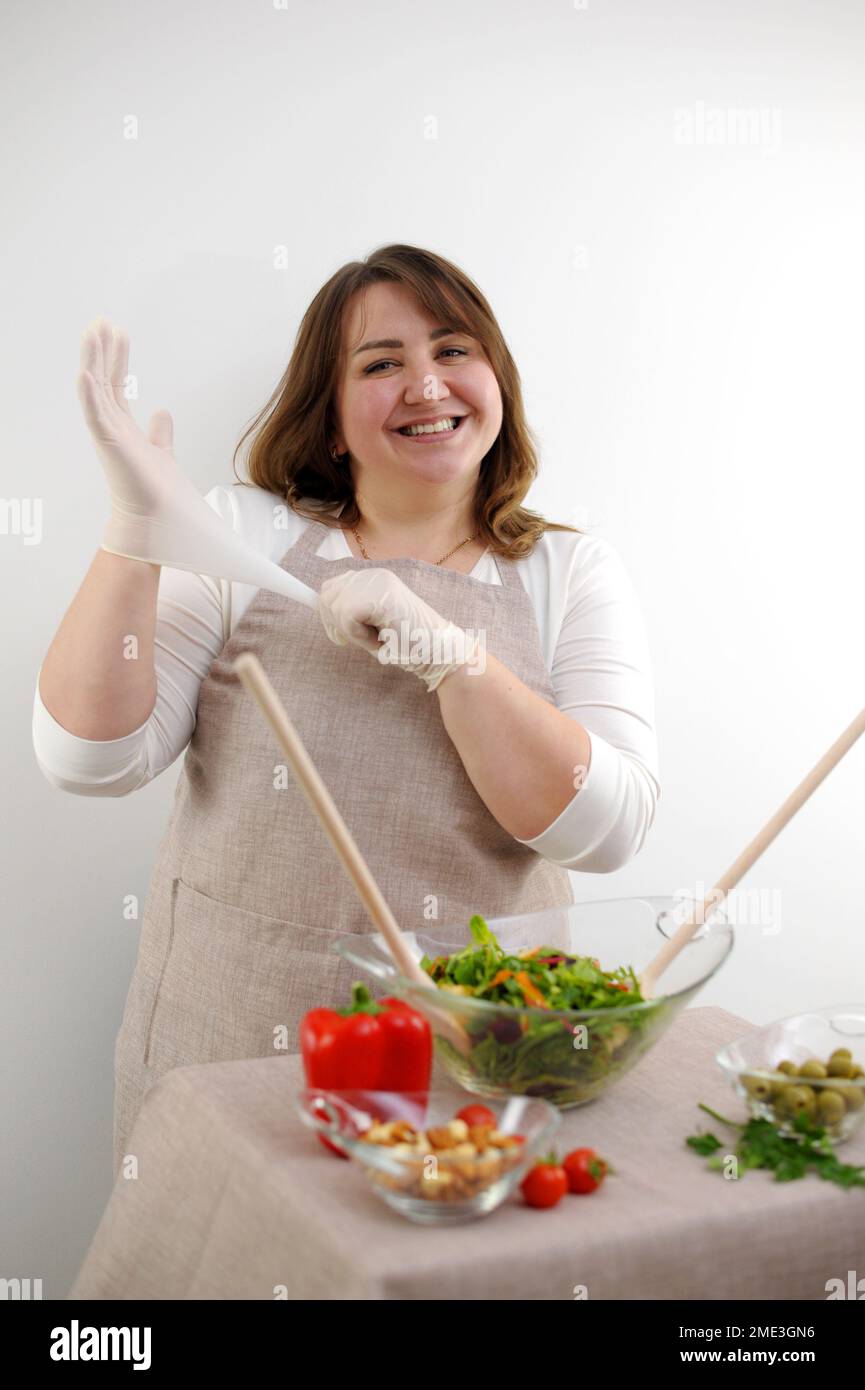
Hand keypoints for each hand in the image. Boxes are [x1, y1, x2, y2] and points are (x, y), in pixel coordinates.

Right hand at [77, 316, 213, 567]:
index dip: (117, 358)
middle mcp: (112, 427)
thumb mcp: (161, 451)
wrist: (156, 519)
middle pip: (105, 379)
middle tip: (102, 320)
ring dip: (94, 360)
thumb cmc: (156, 491)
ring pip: (97, 390)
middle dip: (103, 349)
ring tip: (92, 331)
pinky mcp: (109, 445)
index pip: (117, 384)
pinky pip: (95, 415)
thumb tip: (162, 410)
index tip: (118, 332)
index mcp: (124, 427)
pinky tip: (84, 372)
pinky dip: (89, 395)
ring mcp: (108, 435)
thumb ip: (159, 432)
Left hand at [317, 568, 482, 692]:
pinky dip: (359, 636)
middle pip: (327, 595)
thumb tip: (317, 603)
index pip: (330, 588)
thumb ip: (347, 612)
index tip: (341, 634)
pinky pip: (347, 618)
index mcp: (372, 579)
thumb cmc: (407, 644)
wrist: (438, 651)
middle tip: (366, 638)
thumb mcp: (370, 625)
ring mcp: (379, 582)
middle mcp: (374, 575)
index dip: (329, 613)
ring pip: (336, 607)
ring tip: (379, 636)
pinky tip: (381, 638)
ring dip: (353, 633)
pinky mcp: (381, 596)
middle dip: (337, 624)